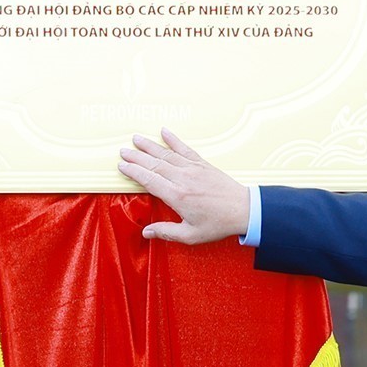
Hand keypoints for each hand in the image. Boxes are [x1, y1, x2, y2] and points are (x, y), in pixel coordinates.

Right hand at [116, 130, 249, 242]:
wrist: (244, 210)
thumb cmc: (218, 223)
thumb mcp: (190, 235)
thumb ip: (166, 232)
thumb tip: (147, 232)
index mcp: (177, 196)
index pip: (149, 180)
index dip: (134, 172)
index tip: (122, 166)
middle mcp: (183, 179)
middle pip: (154, 164)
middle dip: (136, 157)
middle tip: (123, 151)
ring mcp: (193, 169)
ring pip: (166, 154)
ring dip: (149, 146)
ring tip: (136, 138)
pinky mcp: (203, 165)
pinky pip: (185, 149)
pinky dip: (174, 140)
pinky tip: (165, 132)